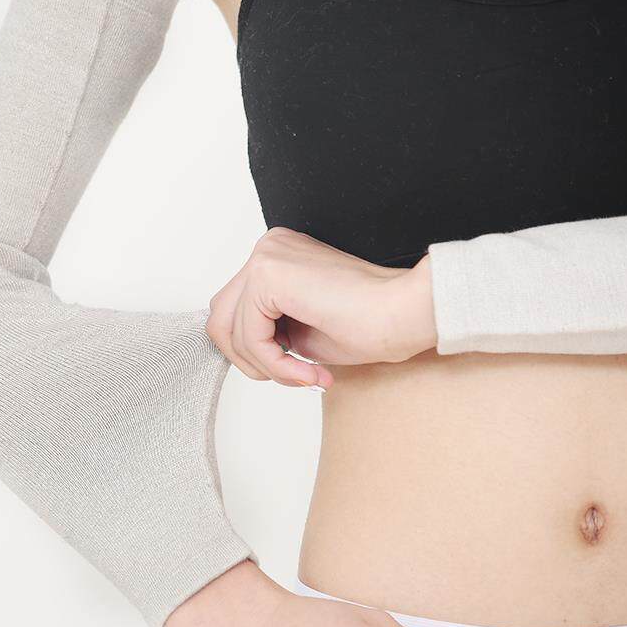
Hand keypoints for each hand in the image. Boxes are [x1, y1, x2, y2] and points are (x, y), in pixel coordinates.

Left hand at [206, 227, 437, 387]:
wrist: (405, 313)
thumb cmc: (370, 323)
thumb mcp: (300, 332)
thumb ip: (268, 333)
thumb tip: (240, 351)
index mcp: (277, 257)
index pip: (235, 310)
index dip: (256, 351)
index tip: (294, 370)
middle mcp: (267, 249)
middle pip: (221, 316)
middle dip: (249, 359)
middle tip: (290, 377)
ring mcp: (266, 256)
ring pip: (229, 329)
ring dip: (266, 366)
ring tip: (305, 377)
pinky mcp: (268, 273)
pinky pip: (248, 335)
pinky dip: (274, 364)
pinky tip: (307, 372)